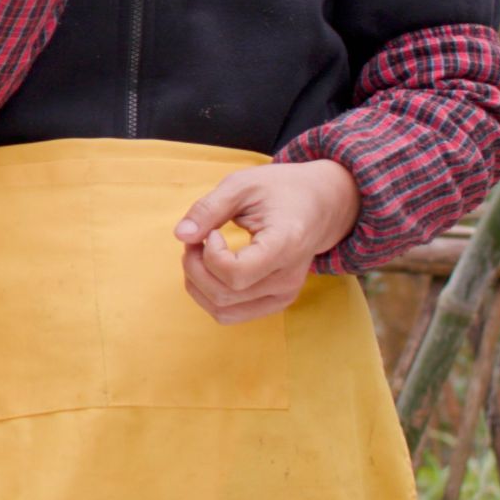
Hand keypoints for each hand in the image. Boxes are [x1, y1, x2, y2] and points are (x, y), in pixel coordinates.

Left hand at [174, 160, 359, 326]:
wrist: (319, 205)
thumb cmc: (281, 190)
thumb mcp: (243, 185)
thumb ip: (209, 208)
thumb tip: (180, 234)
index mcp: (286, 245)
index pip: (236, 274)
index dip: (210, 255)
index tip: (212, 232)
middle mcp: (288, 278)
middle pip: (224, 294)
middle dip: (194, 267)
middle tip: (195, 239)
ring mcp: (284, 295)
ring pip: (223, 310)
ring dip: (197, 284)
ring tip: (199, 254)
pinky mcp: (276, 302)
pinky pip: (231, 314)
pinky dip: (209, 295)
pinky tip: (210, 269)